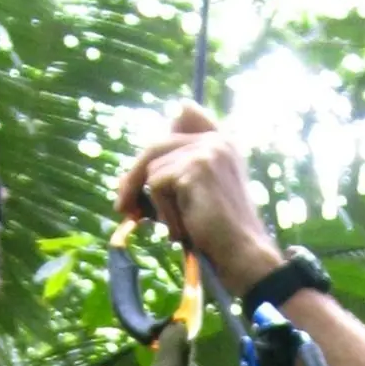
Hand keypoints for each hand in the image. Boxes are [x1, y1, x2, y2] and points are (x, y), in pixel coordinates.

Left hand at [112, 102, 283, 297]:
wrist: (241, 252)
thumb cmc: (216, 231)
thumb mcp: (192, 197)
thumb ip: (169, 177)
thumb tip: (123, 178)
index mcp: (222, 142)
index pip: (187, 113)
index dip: (169, 127)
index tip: (160, 145)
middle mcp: (217, 140)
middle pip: (156, 147)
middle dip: (133, 179)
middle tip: (123, 208)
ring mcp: (207, 151)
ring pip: (152, 170)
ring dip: (155, 205)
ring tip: (177, 227)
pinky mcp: (196, 168)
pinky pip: (156, 186)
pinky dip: (163, 214)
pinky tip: (182, 230)